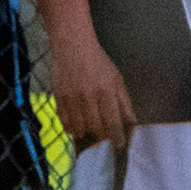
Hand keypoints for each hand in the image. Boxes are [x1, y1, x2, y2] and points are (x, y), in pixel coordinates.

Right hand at [52, 35, 136, 150]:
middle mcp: (88, 96)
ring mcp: (71, 97)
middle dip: (101, 136)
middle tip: (103, 136)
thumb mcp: (116, 79)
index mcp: (106, 91)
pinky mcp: (58, 96)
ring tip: (89, 130)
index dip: (117, 138)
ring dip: (85, 133)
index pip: (113, 123)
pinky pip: (64, 121)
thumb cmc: (98, 62)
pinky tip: (76, 127)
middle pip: (96, 128)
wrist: (72, 44)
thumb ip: (124, 102)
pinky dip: (71, 128)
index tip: (119, 145)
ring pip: (79, 128)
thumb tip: (132, 123)